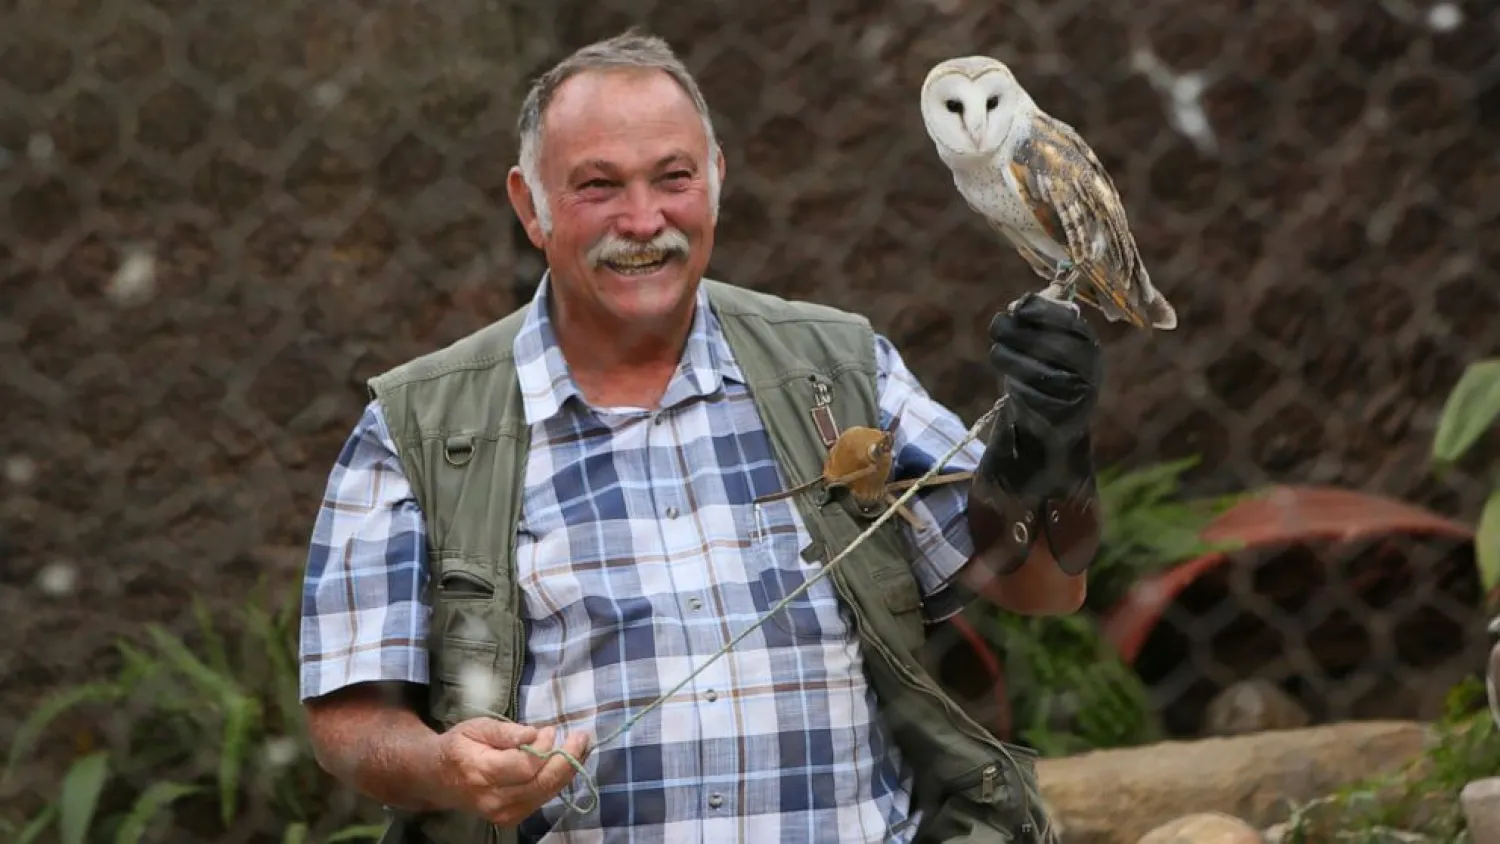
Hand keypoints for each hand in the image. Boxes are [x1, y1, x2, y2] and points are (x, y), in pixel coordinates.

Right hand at [432, 717, 591, 827]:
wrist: (438, 778)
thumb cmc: (459, 746)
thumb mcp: (475, 728)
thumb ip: (504, 731)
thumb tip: (533, 733)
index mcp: (481, 772)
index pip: (525, 765)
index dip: (544, 748)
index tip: (551, 729)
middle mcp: (493, 799)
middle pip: (540, 783)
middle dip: (566, 760)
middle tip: (581, 737)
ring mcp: (502, 813)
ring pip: (545, 794)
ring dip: (567, 770)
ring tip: (581, 748)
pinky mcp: (510, 818)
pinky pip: (541, 800)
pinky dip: (556, 781)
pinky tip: (565, 764)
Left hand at [977, 293, 1101, 502]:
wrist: (1052, 426)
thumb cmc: (1043, 373)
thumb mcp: (1044, 343)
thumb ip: (1035, 321)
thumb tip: (1019, 305)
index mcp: (1089, 344)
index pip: (1070, 321)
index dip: (1042, 310)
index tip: (1016, 307)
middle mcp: (1090, 369)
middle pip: (1052, 345)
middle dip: (1018, 333)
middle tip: (997, 326)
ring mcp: (1078, 395)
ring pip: (1039, 371)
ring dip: (1010, 358)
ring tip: (997, 352)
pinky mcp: (1062, 418)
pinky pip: (1033, 398)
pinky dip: (1016, 388)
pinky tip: (1011, 384)